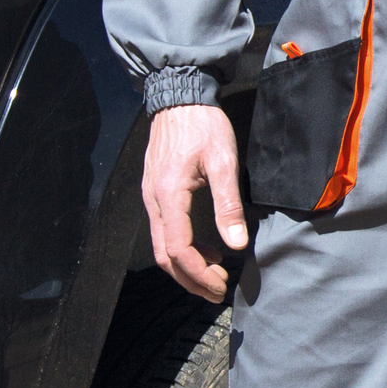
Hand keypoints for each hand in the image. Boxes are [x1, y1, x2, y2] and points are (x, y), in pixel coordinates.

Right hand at [142, 103, 248, 302]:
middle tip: (217, 290)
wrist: (179, 96)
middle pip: (164, 256)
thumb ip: (228, 204)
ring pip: (161, 246)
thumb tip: (236, 243)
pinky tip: (206, 246)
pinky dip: (183, 247)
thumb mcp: (223, 161)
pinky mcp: (155, 192)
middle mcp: (153, 201)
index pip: (178, 249)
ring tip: (215, 272)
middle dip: (190, 279)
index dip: (198, 274)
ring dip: (187, 266)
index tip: (219, 286)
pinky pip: (163, 230)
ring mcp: (150, 197)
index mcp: (168, 196)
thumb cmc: (202, 125)